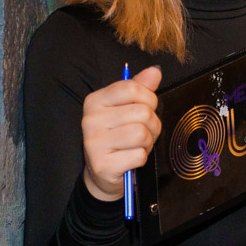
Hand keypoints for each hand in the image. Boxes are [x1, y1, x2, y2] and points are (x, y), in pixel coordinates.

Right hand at [80, 66, 162, 200]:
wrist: (102, 174)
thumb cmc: (118, 137)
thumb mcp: (126, 108)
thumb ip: (140, 88)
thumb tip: (154, 71)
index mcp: (95, 101)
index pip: (132, 88)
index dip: (148, 99)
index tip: (145, 108)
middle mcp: (90, 120)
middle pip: (142, 112)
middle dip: (152, 125)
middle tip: (142, 133)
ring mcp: (94, 143)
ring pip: (142, 134)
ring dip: (147, 142)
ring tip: (136, 145)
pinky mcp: (103, 165)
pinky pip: (139, 155)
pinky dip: (141, 158)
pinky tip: (130, 159)